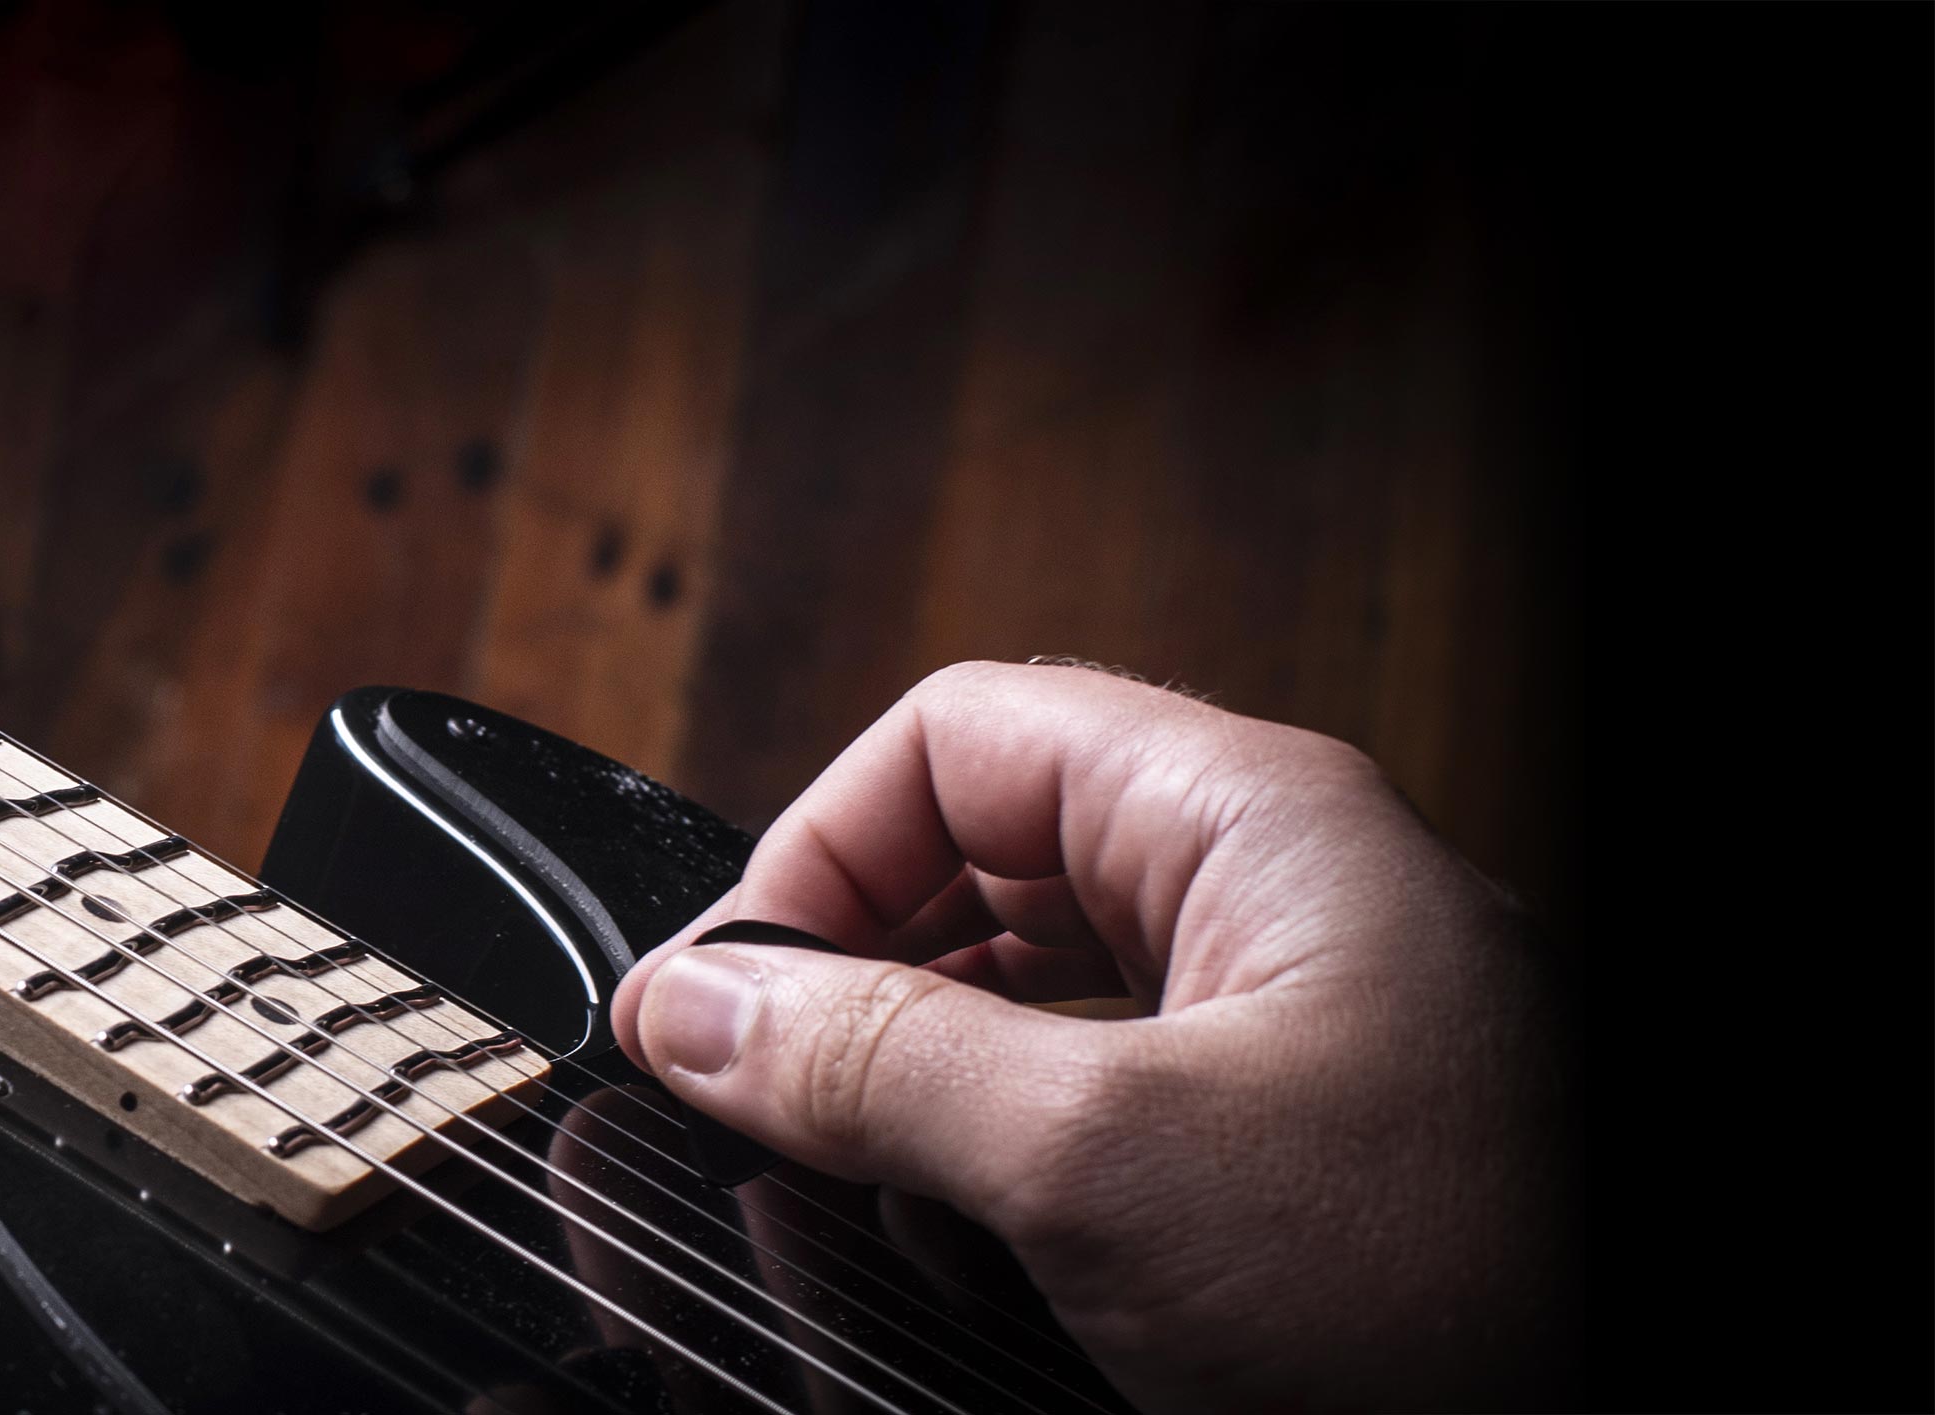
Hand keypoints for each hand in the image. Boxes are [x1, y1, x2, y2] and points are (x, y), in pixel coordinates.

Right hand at [607, 662, 1572, 1410]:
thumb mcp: (1106, 1161)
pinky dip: (1003, 1167)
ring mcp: (1301, 1038)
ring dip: (919, 1081)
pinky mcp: (1303, 1167)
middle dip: (852, 976)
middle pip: (988, 863)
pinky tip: (968, 1250)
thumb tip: (692, 1009)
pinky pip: (1103, 1111)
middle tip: (748, 1097)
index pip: (963, 742)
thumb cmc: (1459, 1290)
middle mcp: (1281, 906)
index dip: (817, 850)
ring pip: (1038, 998)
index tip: (714, 998)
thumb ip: (878, 1064)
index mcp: (1257, 825)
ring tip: (845, 1180)